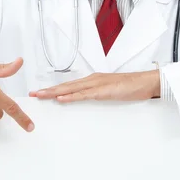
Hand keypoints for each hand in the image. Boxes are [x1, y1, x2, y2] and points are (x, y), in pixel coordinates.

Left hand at [28, 70, 159, 102]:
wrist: (146, 82)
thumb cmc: (131, 87)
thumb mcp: (111, 92)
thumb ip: (98, 94)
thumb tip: (88, 100)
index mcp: (92, 81)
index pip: (69, 86)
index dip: (53, 89)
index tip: (40, 93)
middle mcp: (92, 80)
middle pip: (65, 86)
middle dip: (48, 91)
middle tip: (33, 94)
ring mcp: (97, 84)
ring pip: (71, 89)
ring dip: (54, 93)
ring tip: (41, 96)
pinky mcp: (103, 91)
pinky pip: (84, 95)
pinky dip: (71, 97)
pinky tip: (61, 99)